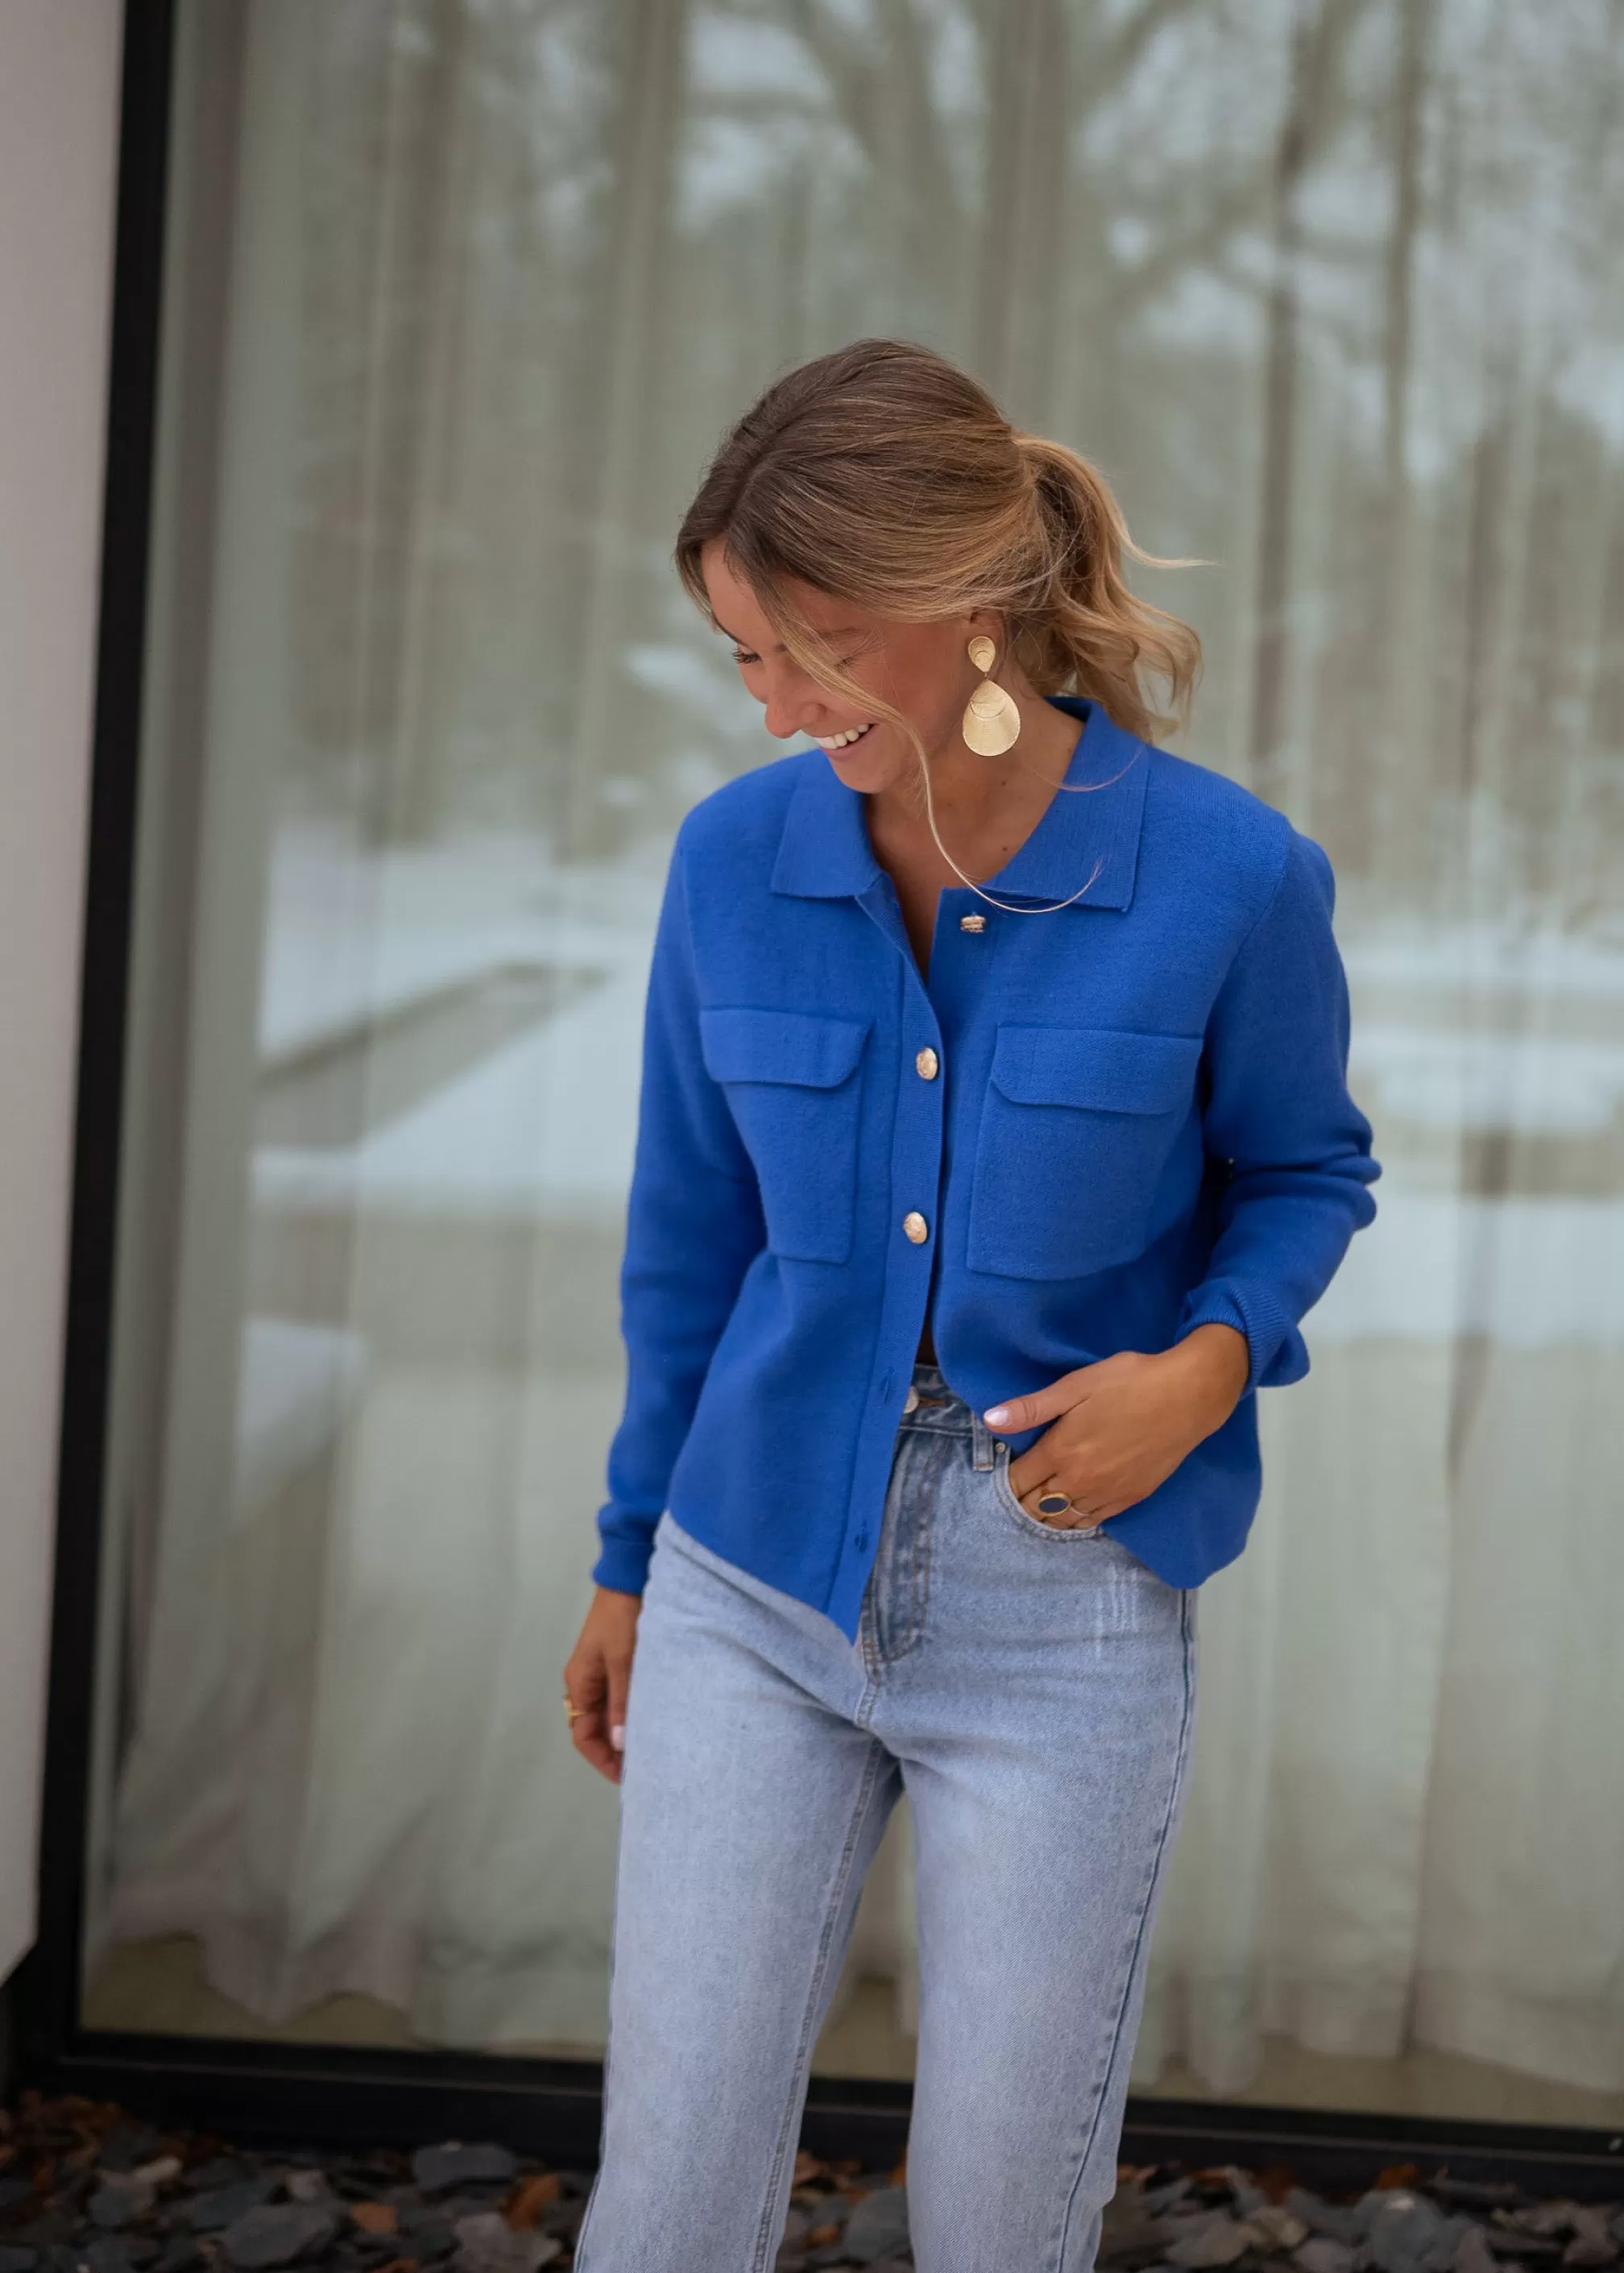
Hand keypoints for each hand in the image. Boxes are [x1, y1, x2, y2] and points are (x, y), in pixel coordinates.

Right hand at [563, 1586, 643, 1782]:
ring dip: (625, 1733)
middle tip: (644, 1769)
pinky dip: (632, 1714)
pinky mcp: (617, 1664)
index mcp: (580, 1684)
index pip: (583, 1736)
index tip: (627, 1777)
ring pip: (609, 1715)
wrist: (628, 1577)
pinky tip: (652, 1721)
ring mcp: (602, 1673)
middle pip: (595, 1729)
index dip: (603, 1759)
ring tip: (651, 1750)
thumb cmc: (623, 1619)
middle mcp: (586, 1683)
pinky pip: (620, 1699)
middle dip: (615, 1752)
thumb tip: (621, 1745)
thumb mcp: (624, 1662)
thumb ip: (622, 1703)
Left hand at [984, 1324, 1250, 1527]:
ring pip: (1063, 1520)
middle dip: (1022, 1500)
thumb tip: (990, 1419)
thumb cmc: (1130, 1382)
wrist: (1188, 1396)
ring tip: (1039, 1503)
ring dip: (1046, 1514)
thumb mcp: (1076, 1385)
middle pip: (1036, 1506)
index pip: (1018, 1482)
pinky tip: (1071, 1511)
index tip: (1005, 1471)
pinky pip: (1092, 1522)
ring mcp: (1107, 1493)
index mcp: (1061, 1452)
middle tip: (1018, 1490)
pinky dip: (1075, 1520)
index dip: (1007, 1479)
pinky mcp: (1130, 1498)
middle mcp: (1080, 1481)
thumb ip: (1032, 1407)